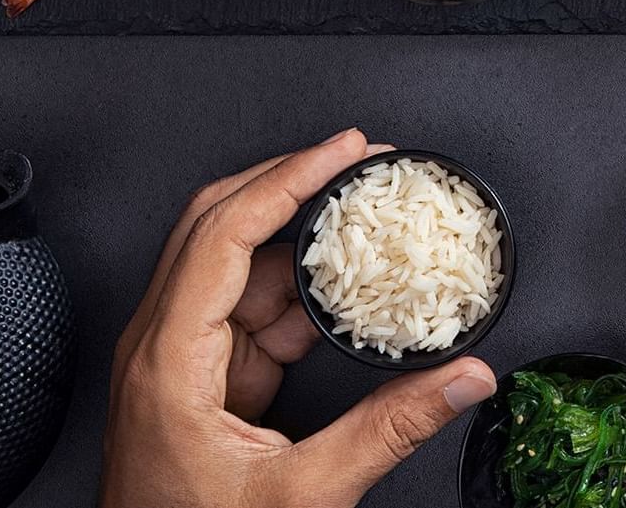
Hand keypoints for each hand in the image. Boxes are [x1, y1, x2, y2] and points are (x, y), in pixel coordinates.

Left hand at [101, 130, 498, 507]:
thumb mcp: (302, 495)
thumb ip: (389, 430)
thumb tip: (462, 378)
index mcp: (168, 361)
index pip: (224, 233)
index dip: (288, 179)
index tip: (344, 151)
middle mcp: (163, 346)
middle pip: (222, 226)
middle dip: (294, 186)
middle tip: (359, 161)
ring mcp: (181, 359)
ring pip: (244, 268)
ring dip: (308, 248)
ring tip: (370, 230)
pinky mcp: (203, 378)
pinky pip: (255, 312)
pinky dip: (305, 298)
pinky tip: (350, 298)